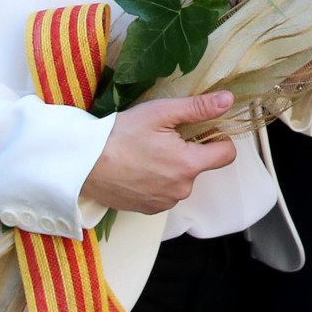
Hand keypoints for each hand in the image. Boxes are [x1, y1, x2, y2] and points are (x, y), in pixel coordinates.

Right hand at [80, 91, 238, 213]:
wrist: (83, 164)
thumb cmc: (121, 135)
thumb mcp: (160, 113)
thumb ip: (198, 108)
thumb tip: (228, 101)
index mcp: (188, 165)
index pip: (226, 154)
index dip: (218, 138)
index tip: (202, 129)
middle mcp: (181, 189)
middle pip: (201, 166)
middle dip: (189, 151)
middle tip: (162, 138)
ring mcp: (164, 202)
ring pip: (182, 180)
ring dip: (172, 168)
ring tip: (146, 154)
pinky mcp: (148, 210)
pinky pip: (165, 193)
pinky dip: (158, 181)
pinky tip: (138, 169)